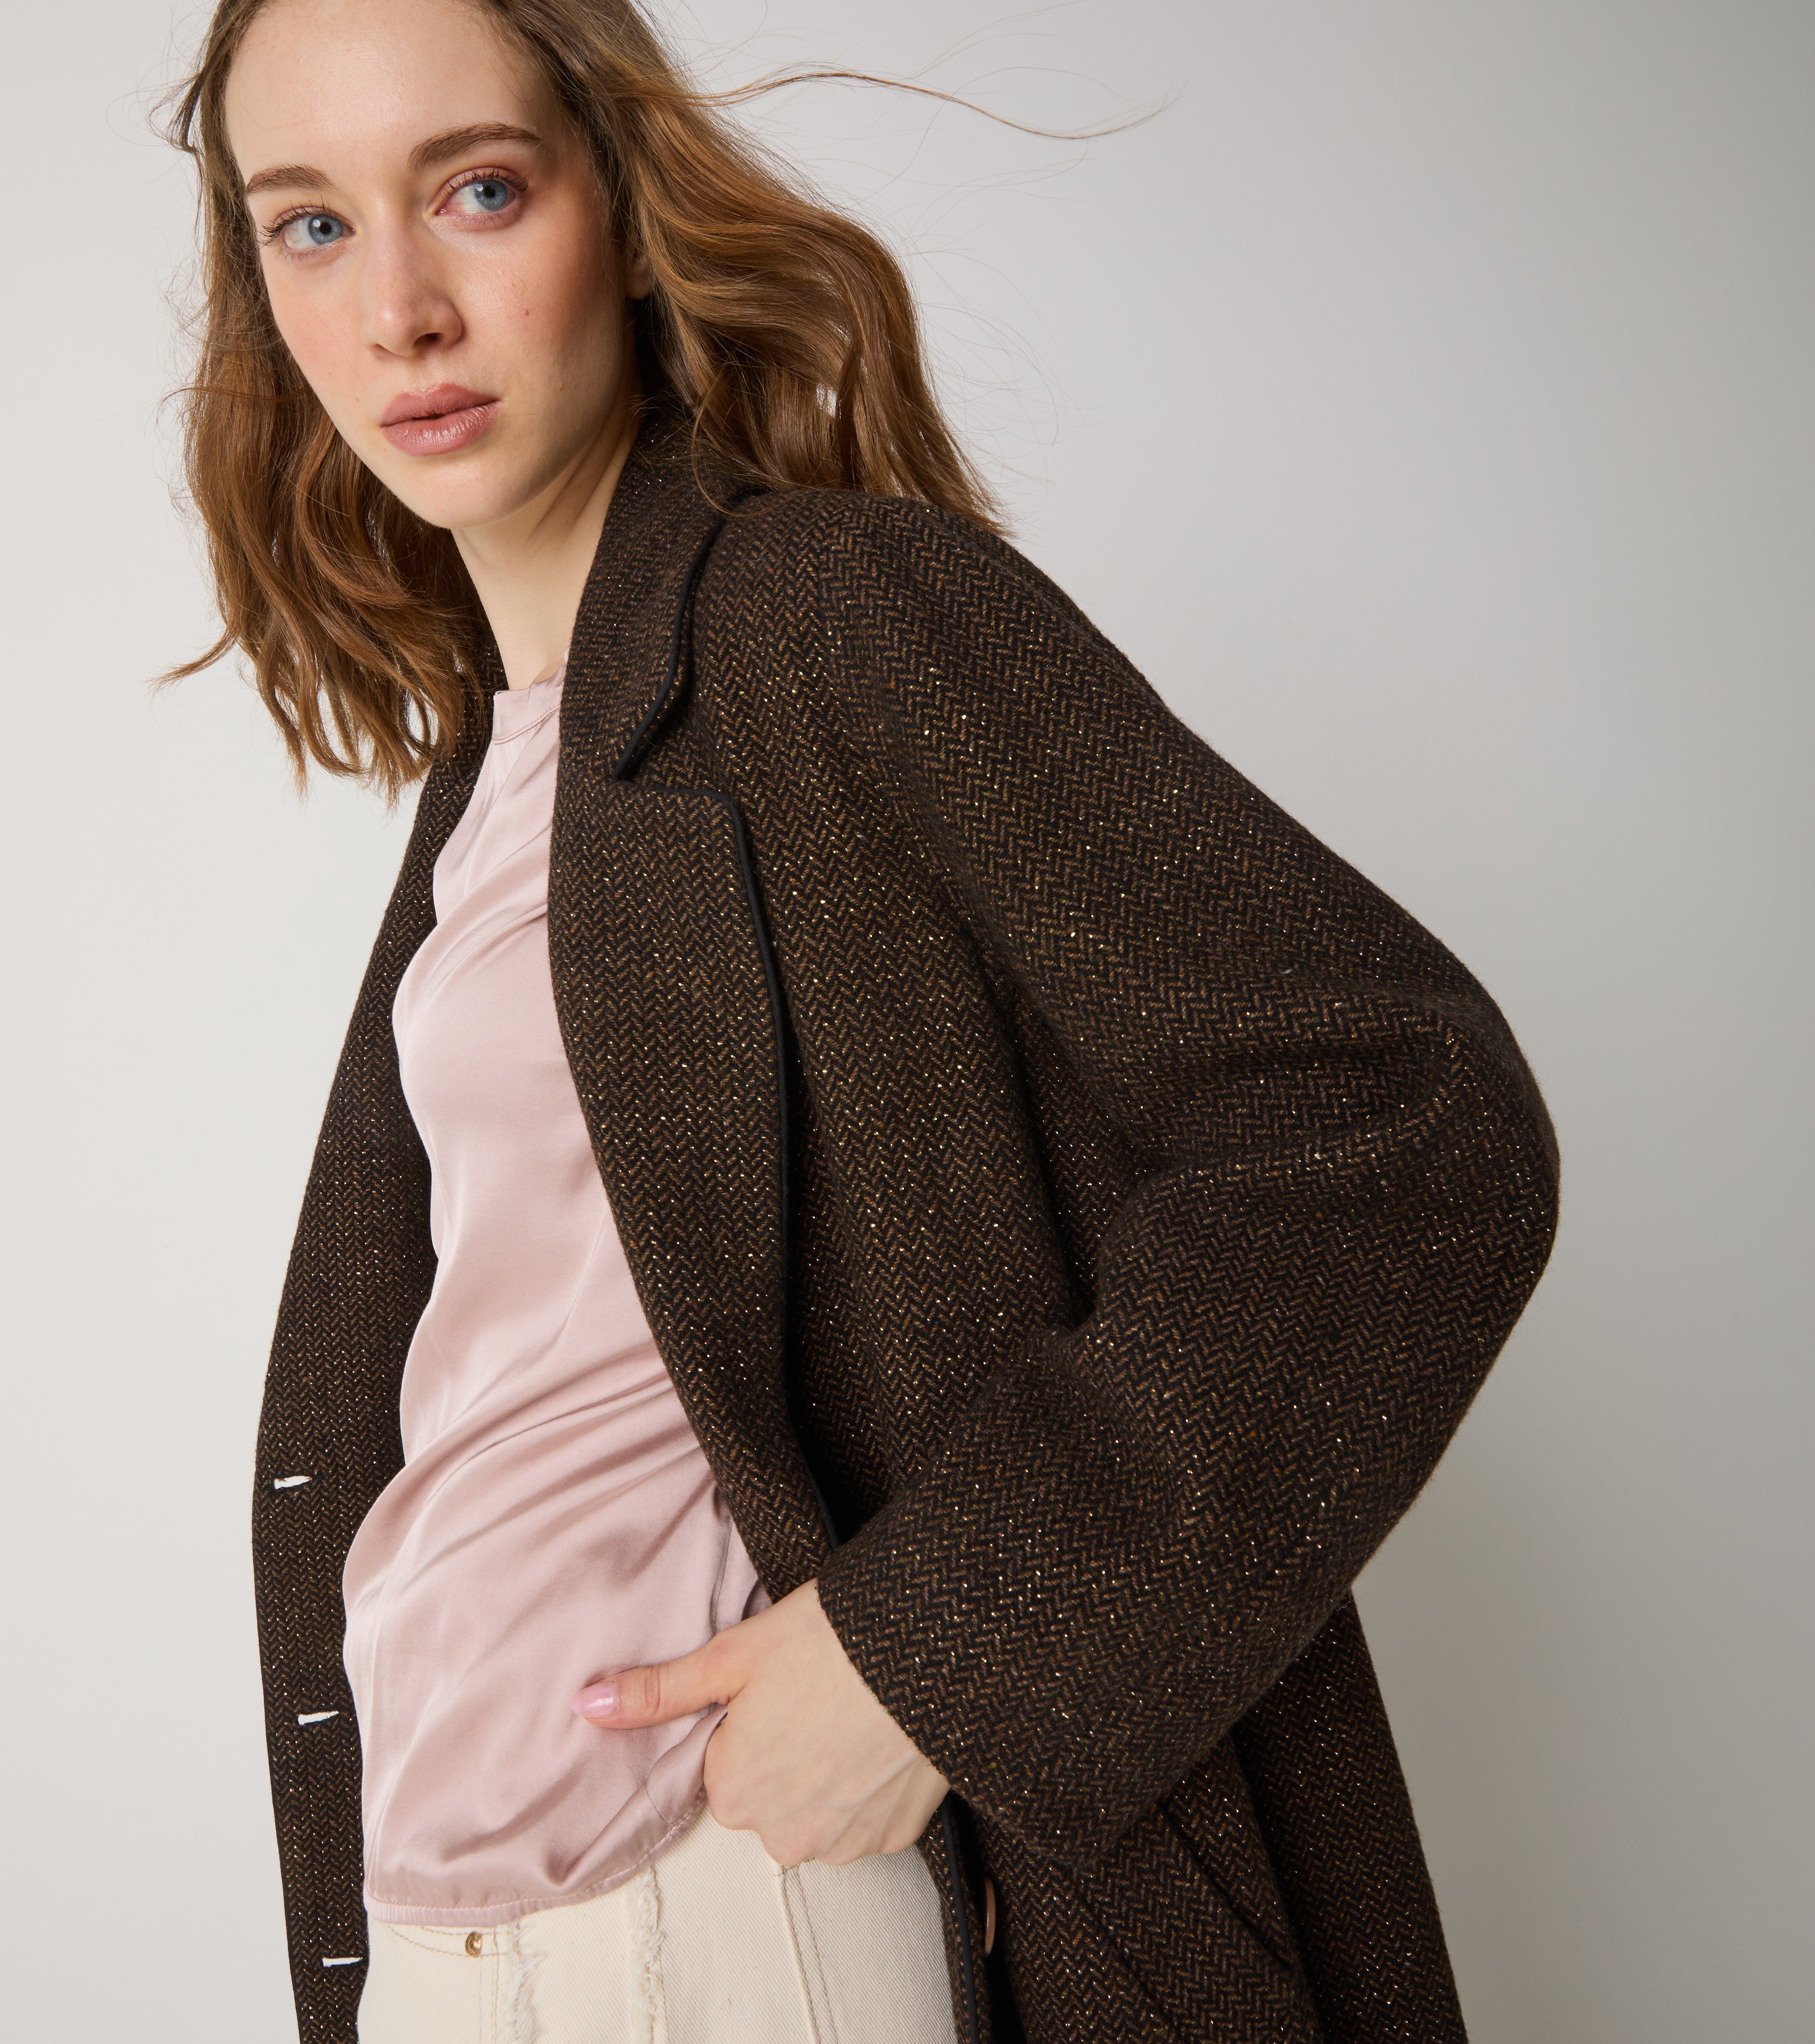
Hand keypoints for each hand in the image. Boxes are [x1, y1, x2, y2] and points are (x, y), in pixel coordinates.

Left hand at [572, 1579, 948, 1866]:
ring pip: (818, 1814)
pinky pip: (867, 1822)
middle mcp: (784, 1836)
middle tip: (814, 1696)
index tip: (778, 1689)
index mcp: (735, 1792)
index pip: (724, 1770)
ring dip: (830, 1777)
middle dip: (786, 1756)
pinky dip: (871, 1789)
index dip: (749, 1725)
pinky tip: (881, 1740)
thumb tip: (586, 1705)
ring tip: (852, 1713)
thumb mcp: (732, 1655)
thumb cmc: (828, 1640)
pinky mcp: (895, 1839)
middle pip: (769, 1799)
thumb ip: (658, 1691)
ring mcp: (844, 1843)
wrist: (928, 1648)